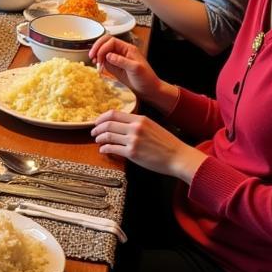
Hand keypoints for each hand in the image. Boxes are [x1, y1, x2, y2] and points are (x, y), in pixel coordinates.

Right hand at [88, 34, 163, 100]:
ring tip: (94, 62)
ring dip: (97, 55)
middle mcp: (122, 52)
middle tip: (92, 56)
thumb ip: (122, 61)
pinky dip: (99, 62)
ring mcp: (117, 59)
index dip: (103, 47)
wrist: (149, 90)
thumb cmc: (146, 78)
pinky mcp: (115, 67)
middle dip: (97, 48)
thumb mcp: (135, 68)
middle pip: (105, 43)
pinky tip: (98, 67)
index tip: (98, 56)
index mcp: (128, 49)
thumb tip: (108, 55)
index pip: (111, 41)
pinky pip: (104, 61)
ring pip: (103, 51)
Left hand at [91, 109, 206, 182]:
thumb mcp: (152, 126)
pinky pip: (112, 148)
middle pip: (108, 124)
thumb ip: (136, 123)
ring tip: (98, 141)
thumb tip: (120, 124)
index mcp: (139, 119)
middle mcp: (135, 127)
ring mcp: (133, 140)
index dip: (101, 117)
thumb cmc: (166, 143)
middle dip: (97, 128)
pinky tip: (103, 150)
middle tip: (93, 132)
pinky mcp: (132, 153)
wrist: (178, 157)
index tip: (97, 122)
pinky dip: (104, 149)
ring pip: (108, 136)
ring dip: (99, 138)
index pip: (113, 113)